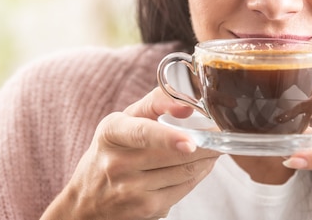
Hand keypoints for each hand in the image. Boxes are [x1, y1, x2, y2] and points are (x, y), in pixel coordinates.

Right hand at [42, 87, 218, 219]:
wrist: (87, 199)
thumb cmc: (112, 149)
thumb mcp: (125, 120)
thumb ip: (156, 102)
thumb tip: (187, 104)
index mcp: (112, 133)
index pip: (142, 133)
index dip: (168, 138)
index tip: (191, 141)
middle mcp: (117, 163)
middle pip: (174, 155)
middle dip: (206, 143)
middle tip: (223, 132)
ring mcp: (131, 190)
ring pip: (185, 172)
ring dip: (207, 158)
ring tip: (215, 146)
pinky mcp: (147, 209)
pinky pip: (184, 188)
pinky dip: (199, 174)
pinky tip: (202, 164)